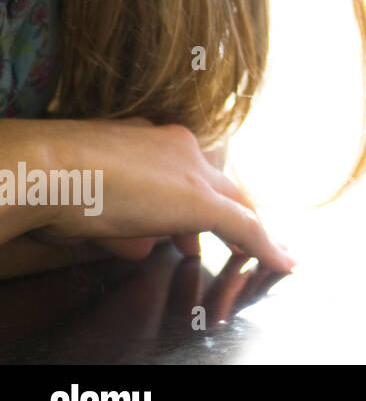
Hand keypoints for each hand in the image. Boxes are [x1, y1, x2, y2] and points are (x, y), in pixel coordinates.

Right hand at [11, 116, 293, 273]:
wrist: (48, 167)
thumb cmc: (52, 183)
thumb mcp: (90, 196)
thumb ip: (120, 215)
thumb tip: (135, 244)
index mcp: (150, 138)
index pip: (186, 170)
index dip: (189, 198)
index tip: (186, 222)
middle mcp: (179, 146)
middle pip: (217, 184)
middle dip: (223, 213)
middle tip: (231, 240)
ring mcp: (193, 172)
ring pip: (233, 202)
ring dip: (245, 228)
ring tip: (263, 253)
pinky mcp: (202, 200)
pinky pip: (245, 225)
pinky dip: (265, 246)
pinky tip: (282, 262)